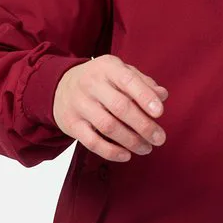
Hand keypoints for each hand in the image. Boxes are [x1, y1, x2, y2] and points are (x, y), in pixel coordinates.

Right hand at [53, 54, 168, 161]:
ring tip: (146, 148)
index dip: (145, 97)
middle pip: (120, 107)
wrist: (60, 86)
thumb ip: (142, 82)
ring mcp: (79, 104)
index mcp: (108, 67)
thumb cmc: (100, 80)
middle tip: (159, 138)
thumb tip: (162, 95)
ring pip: (108, 126)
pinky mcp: (71, 124)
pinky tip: (126, 155)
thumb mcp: (120, 72)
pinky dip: (111, 152)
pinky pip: (92, 142)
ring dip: (131, 141)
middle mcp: (91, 84)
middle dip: (143, 125)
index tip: (160, 112)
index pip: (128, 80)